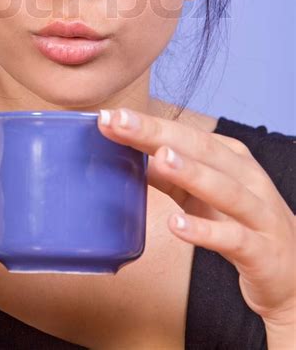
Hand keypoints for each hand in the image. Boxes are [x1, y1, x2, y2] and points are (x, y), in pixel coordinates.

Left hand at [97, 107, 295, 325]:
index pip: (186, 134)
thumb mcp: (203, 197)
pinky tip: (176, 226)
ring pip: (224, 188)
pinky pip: (233, 238)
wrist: (293, 273)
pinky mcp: (261, 251)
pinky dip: (205, 231)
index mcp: (232, 158)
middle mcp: (248, 178)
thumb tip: (131, 156)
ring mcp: (259, 213)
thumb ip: (171, 178)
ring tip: (157, 158)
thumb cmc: (242, 225)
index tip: (111, 116)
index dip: (149, 124)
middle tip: (119, 122)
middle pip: (202, 150)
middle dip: (159, 134)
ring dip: (190, 172)